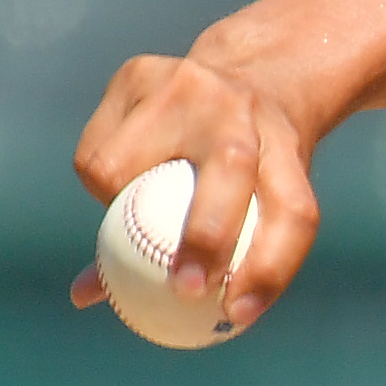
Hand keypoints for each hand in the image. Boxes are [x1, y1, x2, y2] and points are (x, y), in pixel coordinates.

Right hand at [68, 48, 327, 331]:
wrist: (249, 74)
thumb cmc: (251, 165)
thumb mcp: (252, 202)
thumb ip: (201, 258)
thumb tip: (93, 300)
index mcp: (287, 148)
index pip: (292, 213)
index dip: (271, 268)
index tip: (237, 314)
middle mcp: (241, 109)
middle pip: (231, 168)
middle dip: (207, 234)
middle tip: (185, 289)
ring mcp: (188, 83)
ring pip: (121, 168)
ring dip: (115, 208)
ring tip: (128, 213)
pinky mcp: (136, 70)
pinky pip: (94, 153)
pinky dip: (98, 183)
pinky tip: (116, 176)